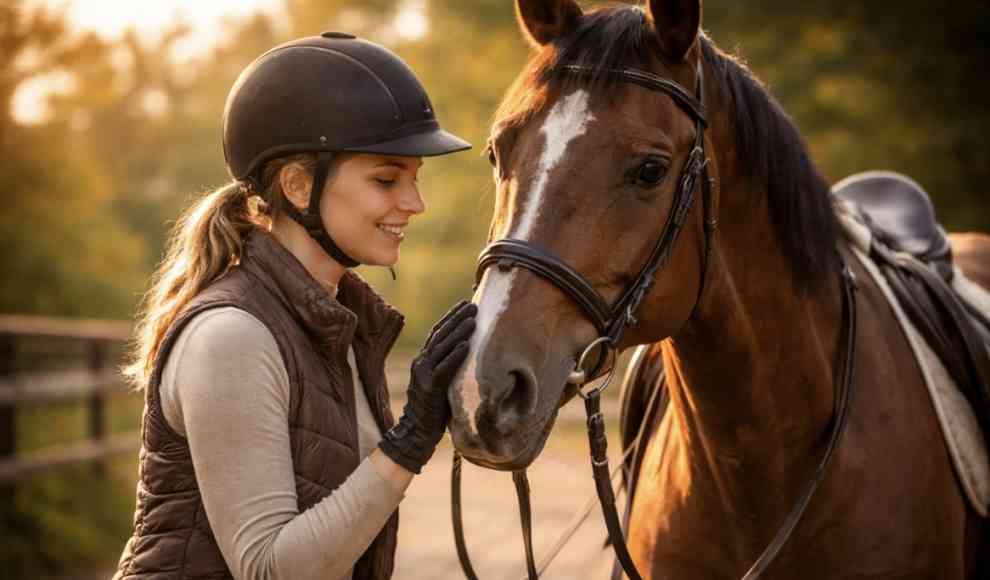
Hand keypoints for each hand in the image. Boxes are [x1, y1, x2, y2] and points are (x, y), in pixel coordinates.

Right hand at [378, 300, 476, 473]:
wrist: (416, 432)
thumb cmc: (434, 409)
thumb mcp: (442, 382)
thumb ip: (448, 366)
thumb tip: (468, 351)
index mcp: (423, 360)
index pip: (438, 332)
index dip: (451, 317)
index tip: (465, 304)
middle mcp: (421, 363)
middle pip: (440, 335)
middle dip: (457, 318)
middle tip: (473, 306)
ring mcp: (424, 375)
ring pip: (442, 347)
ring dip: (458, 332)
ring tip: (473, 320)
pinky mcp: (430, 387)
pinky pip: (444, 368)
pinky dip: (455, 355)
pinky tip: (467, 345)